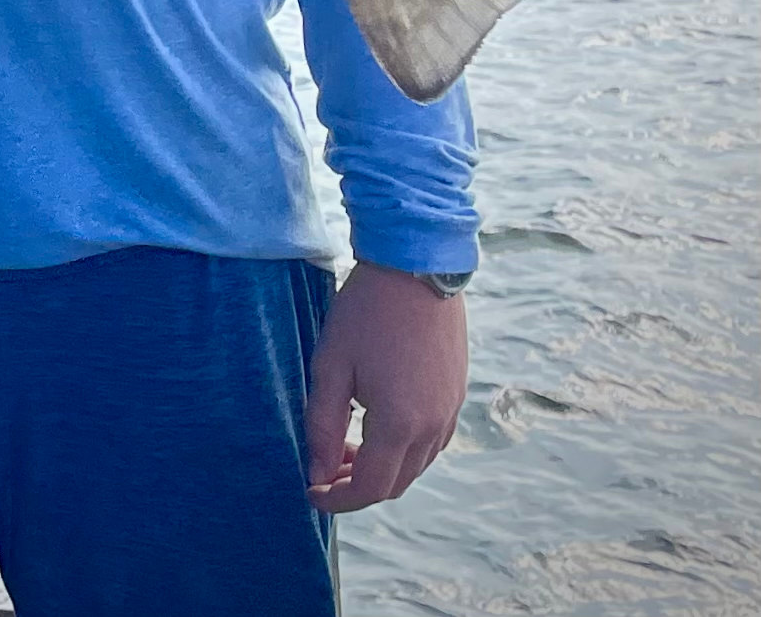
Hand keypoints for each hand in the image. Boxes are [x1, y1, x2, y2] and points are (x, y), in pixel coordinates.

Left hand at [305, 261, 467, 512]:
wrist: (416, 268)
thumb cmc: (365, 312)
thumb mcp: (331, 365)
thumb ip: (322, 424)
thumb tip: (316, 471)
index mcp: (400, 425)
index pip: (369, 487)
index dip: (338, 499)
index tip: (311, 494)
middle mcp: (433, 428)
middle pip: (395, 483)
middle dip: (356, 487)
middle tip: (322, 471)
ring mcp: (450, 413)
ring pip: (415, 466)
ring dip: (379, 468)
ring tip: (342, 448)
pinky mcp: (456, 396)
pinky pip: (430, 443)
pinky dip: (401, 450)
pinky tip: (374, 427)